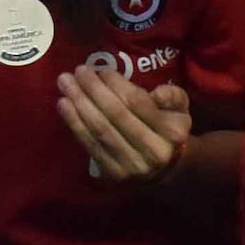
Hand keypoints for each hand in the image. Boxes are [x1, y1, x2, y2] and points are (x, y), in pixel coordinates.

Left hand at [53, 63, 194, 187]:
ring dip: (79, 104)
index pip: (137, 102)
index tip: (101, 70)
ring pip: (100, 130)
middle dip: (93, 89)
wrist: (165, 171)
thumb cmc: (168, 131)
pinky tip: (63, 105)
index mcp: (172, 132)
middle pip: (116, 114)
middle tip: (77, 71)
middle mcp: (153, 151)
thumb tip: (156, 93)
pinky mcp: (113, 174)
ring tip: (64, 83)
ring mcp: (132, 165)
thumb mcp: (181, 110)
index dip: (116, 84)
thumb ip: (173, 95)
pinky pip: (90, 144)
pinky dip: (74, 123)